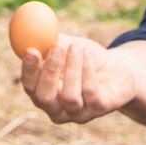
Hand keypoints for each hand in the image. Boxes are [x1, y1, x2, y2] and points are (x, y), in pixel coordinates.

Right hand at [21, 35, 137, 123]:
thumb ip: (48, 40)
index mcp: (43, 93)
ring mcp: (78, 113)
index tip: (31, 50)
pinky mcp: (99, 109)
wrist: (116, 68)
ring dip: (73, 67)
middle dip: (49, 72)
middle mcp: (57, 109)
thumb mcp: (65, 46)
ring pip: (69, 96)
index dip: (28, 70)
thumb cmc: (84, 57)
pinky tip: (88, 54)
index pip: (30, 87)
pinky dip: (88, 69)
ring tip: (78, 47)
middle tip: (55, 48)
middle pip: (45, 98)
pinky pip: (90, 92)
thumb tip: (33, 31)